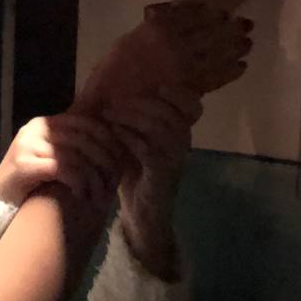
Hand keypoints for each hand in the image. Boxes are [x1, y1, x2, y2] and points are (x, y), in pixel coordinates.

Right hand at [0, 112, 120, 210]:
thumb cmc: (30, 188)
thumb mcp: (54, 162)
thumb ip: (74, 150)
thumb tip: (112, 144)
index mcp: (44, 124)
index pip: (86, 121)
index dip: (108, 140)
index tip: (121, 161)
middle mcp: (34, 129)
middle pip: (82, 138)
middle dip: (103, 161)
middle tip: (114, 183)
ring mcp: (27, 145)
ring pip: (74, 154)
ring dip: (92, 177)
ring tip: (99, 196)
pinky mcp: (23, 165)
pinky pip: (62, 168)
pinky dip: (77, 183)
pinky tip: (82, 196)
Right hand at [74, 3, 252, 116]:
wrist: (108, 105)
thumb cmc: (111, 73)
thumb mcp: (128, 40)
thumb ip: (153, 28)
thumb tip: (172, 17)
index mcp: (158, 29)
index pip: (193, 16)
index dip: (211, 13)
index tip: (223, 12)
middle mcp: (176, 45)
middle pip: (211, 32)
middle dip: (231, 28)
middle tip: (247, 25)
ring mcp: (185, 68)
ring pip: (217, 53)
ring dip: (235, 48)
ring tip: (248, 44)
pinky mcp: (189, 89)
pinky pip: (216, 78)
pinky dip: (230, 72)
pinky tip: (241, 67)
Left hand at [106, 86, 201, 280]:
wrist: (142, 214)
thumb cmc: (137, 175)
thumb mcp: (137, 143)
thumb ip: (136, 121)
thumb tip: (117, 93)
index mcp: (181, 134)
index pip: (191, 105)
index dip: (176, 93)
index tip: (155, 87)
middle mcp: (183, 144)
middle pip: (170, 112)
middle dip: (141, 103)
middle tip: (114, 104)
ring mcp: (175, 160)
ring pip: (160, 127)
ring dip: (132, 117)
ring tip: (110, 115)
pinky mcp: (162, 174)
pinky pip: (149, 149)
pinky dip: (129, 137)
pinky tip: (114, 133)